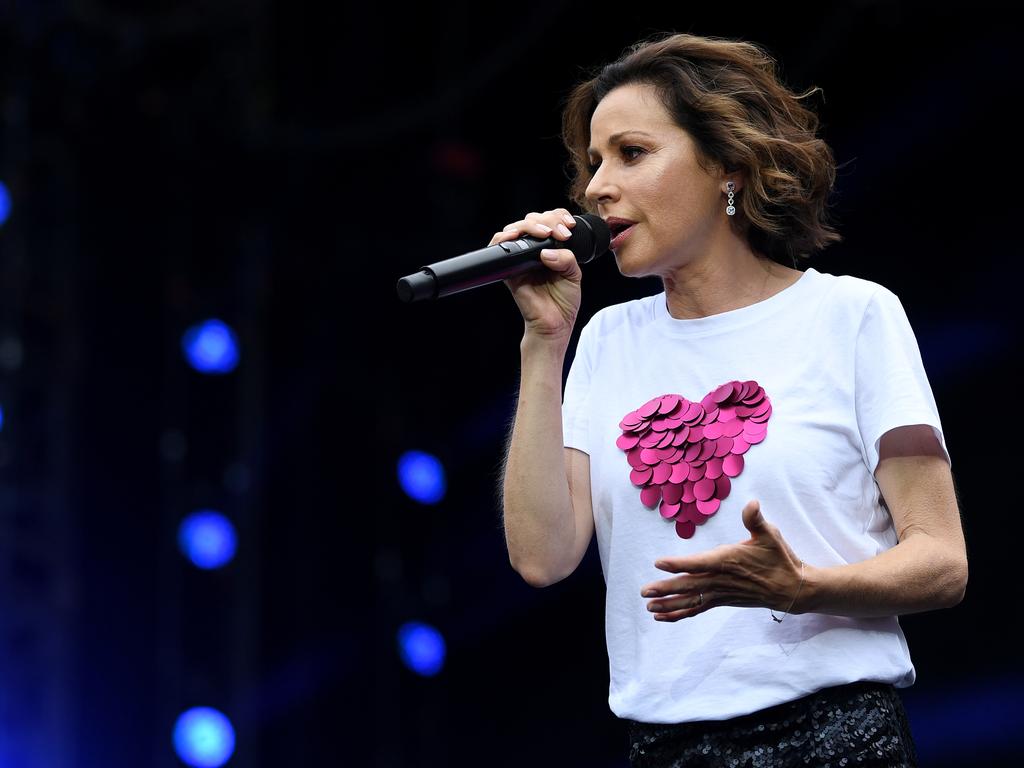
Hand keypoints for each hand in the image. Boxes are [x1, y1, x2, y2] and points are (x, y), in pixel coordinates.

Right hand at [489, 208, 581, 342]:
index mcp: (550, 248)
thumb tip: (546, 251)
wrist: (554, 324)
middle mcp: (534, 250)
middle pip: (533, 220)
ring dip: (530, 225)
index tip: (569, 226)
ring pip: (517, 227)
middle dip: (548, 220)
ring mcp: (520, 258)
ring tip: (545, 233)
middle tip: (561, 233)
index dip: (558, 217)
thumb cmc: (564, 301)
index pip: (550, 221)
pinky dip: (504, 237)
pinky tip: (516, 236)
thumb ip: (566, 258)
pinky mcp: (508, 269)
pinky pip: (499, 246)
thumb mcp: (574, 275)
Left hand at [640, 500, 804, 621]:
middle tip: (645, 591)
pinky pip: (698, 608)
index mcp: (729, 560)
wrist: (793, 589)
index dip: (680, 563)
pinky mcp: (722, 600)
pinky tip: (662, 617)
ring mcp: (721, 592)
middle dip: (666, 588)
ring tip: (649, 607)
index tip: (660, 562)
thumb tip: (752, 503)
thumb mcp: (770, 535)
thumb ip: (755, 519)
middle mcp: (722, 579)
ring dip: (669, 604)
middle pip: (690, 584)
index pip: (700, 562)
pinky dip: (680, 613)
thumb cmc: (779, 558)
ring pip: (691, 600)